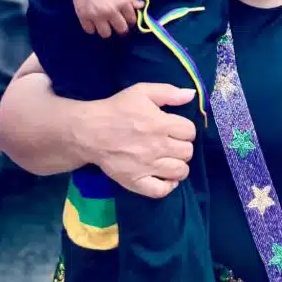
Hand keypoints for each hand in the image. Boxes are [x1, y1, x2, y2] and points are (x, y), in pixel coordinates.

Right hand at [71, 0, 142, 37]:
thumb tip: (140, 6)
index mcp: (122, 2)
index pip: (132, 20)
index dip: (131, 19)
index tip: (128, 17)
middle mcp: (111, 12)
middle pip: (121, 29)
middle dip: (121, 26)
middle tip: (117, 22)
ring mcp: (96, 15)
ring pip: (106, 34)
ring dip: (106, 28)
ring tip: (105, 22)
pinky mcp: (83, 16)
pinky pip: (90, 30)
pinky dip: (92, 27)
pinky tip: (93, 21)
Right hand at [91, 83, 196, 197]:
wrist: (90, 131)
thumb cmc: (117, 109)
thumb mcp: (142, 91)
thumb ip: (168, 92)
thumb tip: (191, 94)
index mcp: (161, 124)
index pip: (190, 131)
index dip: (185, 129)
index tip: (176, 128)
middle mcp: (158, 147)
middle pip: (188, 152)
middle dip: (183, 146)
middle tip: (172, 143)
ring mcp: (148, 167)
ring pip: (180, 172)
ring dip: (179, 165)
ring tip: (170, 159)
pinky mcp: (136, 182)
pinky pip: (161, 191)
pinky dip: (168, 186)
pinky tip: (165, 178)